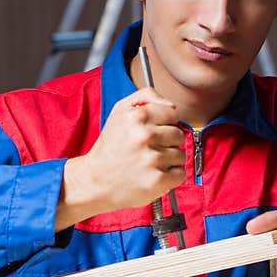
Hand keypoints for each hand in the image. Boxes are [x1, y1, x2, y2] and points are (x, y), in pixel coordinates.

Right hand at [55, 87, 185, 229]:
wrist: (95, 180)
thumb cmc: (110, 146)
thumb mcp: (120, 110)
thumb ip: (146, 96)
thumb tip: (171, 104)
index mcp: (137, 116)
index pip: (173, 113)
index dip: (165, 123)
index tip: (155, 131)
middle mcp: (145, 135)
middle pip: (178, 134)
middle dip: (167, 142)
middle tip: (149, 148)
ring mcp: (152, 158)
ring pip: (180, 154)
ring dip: (168, 160)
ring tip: (149, 162)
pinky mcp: (158, 179)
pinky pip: (180, 173)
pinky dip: (170, 176)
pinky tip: (154, 174)